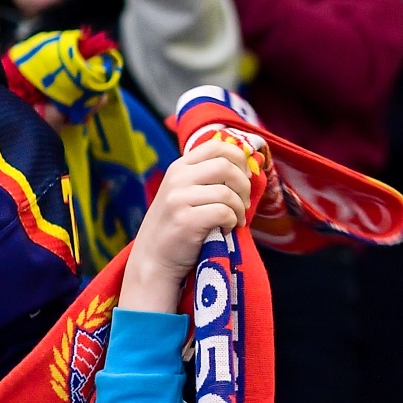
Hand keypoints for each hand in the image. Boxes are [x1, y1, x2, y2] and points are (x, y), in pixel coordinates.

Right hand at [119, 137, 253, 313]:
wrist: (155, 258)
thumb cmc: (179, 225)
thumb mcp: (187, 192)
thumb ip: (208, 178)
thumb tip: (248, 165)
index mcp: (180, 167)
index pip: (217, 145)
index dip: (239, 158)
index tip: (245, 177)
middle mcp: (177, 178)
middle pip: (226, 165)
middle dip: (244, 185)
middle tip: (243, 203)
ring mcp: (178, 198)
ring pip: (227, 192)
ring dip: (239, 208)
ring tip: (236, 219)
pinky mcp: (185, 220)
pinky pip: (223, 212)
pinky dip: (233, 221)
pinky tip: (227, 229)